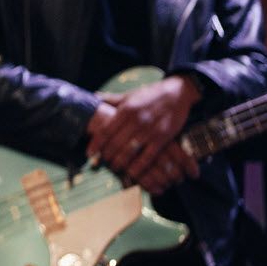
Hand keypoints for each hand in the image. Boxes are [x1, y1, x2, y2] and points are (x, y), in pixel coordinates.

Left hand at [85, 76, 200, 194]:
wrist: (177, 92)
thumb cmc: (150, 94)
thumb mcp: (130, 95)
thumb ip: (111, 99)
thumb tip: (93, 97)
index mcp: (126, 109)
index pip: (106, 130)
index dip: (96, 144)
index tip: (89, 153)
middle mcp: (136, 120)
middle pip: (115, 143)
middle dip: (107, 155)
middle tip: (102, 162)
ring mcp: (150, 130)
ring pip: (129, 151)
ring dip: (120, 162)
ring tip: (115, 167)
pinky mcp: (163, 138)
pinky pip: (147, 156)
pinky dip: (138, 167)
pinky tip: (132, 173)